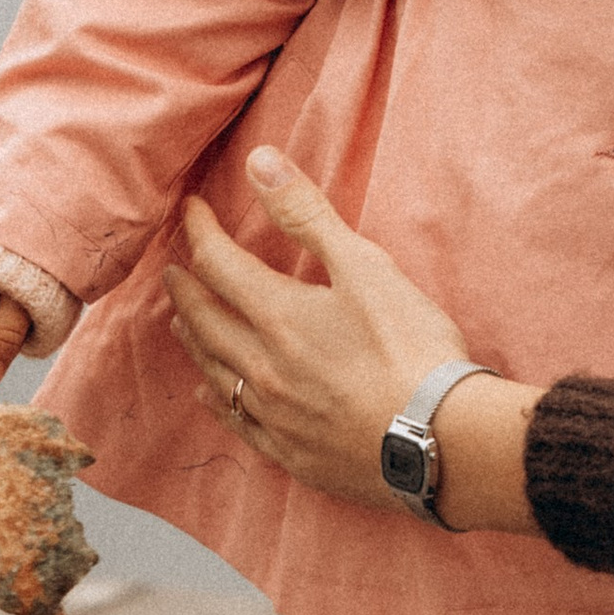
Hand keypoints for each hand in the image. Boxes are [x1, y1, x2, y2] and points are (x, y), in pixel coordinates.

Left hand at [162, 148, 537, 528]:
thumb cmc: (412, 349)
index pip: (219, 264)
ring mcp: (274, 414)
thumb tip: (259, 162)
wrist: (440, 440)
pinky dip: (217, 399)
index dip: (201, 232)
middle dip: (186, 288)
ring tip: (183, 321)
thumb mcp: (366, 268)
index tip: (192, 211)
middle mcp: (262, 366)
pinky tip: (209, 394)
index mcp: (278, 316)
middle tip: (173, 271)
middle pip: (205, 319)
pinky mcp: (292, 452)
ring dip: (195, 339)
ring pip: (214, 370)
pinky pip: (237, 422)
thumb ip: (308, 215)